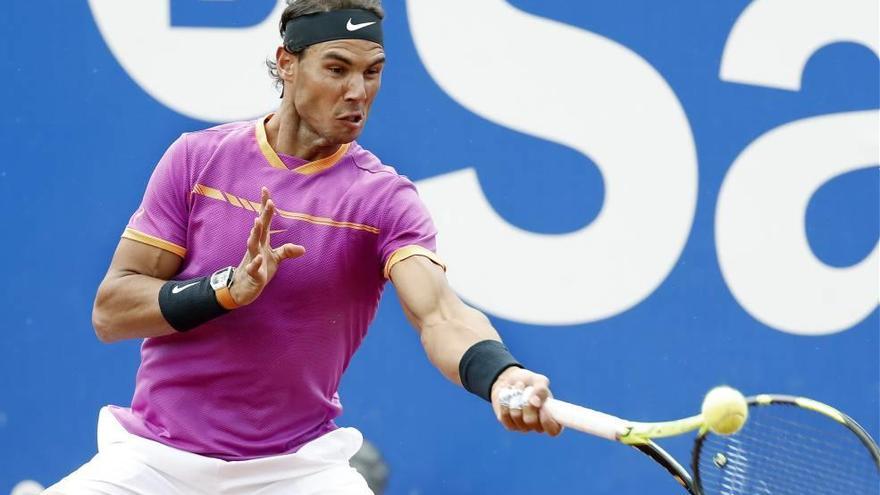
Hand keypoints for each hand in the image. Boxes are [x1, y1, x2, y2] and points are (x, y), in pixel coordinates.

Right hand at [230, 187, 304, 305]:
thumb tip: (303, 249)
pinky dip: (256, 262)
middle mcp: (256, 247)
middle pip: (260, 229)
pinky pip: (253, 267)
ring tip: (257, 221)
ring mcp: (252, 259)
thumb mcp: (276, 259)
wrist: (243, 288)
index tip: (265, 189)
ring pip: (252, 244)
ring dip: (255, 233)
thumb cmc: (260, 269)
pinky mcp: (252, 274)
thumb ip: (287, 251)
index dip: (264, 206)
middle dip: (263, 215)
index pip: (263, 220)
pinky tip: (259, 257)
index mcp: (262, 241)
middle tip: (269, 201)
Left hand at [491, 367, 562, 435]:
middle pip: (531, 422)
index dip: (547, 421)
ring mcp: (523, 427)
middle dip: (526, 402)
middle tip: (527, 389)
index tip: (542, 406)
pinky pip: (505, 415)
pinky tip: (508, 395)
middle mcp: (538, 426)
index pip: (553, 430)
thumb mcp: (539, 381)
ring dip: (516, 397)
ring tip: (518, 387)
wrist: (511, 381)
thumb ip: (541, 390)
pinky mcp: (509, 425)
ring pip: (516, 416)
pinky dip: (505, 401)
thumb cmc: (529, 382)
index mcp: (551, 417)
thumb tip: (535, 402)